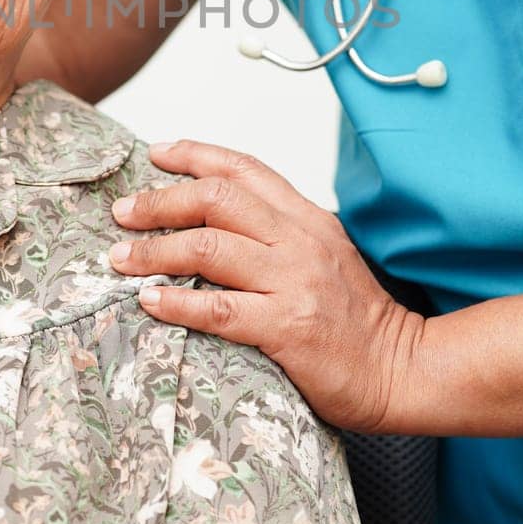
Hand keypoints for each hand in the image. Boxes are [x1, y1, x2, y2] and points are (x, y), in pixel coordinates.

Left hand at [107, 139, 424, 432]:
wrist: (401, 369)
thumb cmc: (357, 319)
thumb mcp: (324, 255)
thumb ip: (278, 233)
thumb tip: (214, 222)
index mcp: (307, 219)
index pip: (244, 169)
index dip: (195, 155)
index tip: (156, 154)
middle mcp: (298, 241)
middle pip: (216, 199)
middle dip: (160, 202)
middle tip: (123, 213)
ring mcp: (293, 282)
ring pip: (208, 247)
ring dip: (153, 251)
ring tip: (121, 259)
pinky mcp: (287, 328)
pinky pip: (218, 308)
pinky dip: (177, 301)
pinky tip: (149, 302)